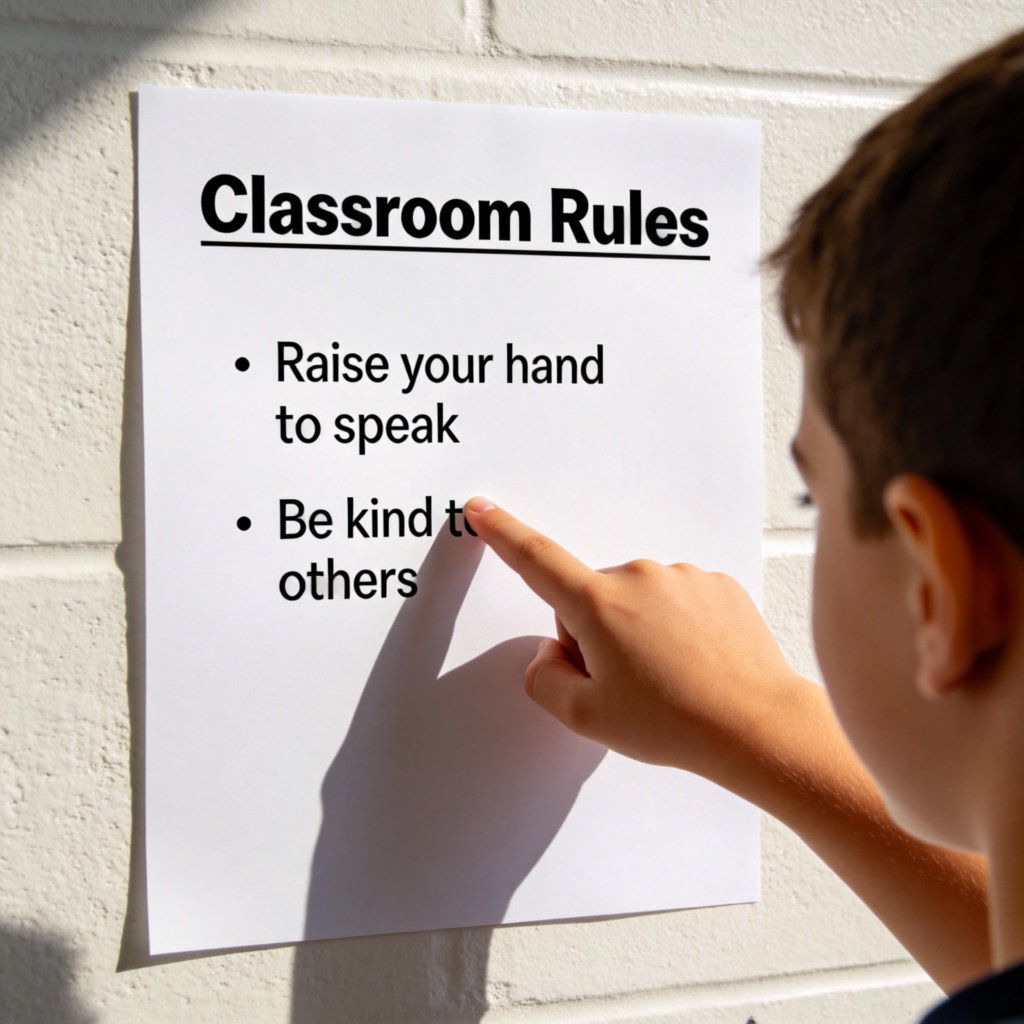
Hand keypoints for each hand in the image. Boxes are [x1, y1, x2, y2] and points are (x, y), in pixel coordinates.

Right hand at [463, 497, 800, 779]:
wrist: (756, 725)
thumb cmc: (674, 723)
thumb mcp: (586, 716)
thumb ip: (543, 679)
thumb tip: (549, 654)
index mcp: (599, 606)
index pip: (537, 561)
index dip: (504, 534)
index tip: (483, 508)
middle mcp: (639, 577)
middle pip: (591, 600)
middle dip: (595, 637)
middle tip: (627, 685)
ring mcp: (681, 578)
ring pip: (635, 600)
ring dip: (639, 632)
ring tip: (669, 679)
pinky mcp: (716, 585)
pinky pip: (676, 600)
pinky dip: (677, 627)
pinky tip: (694, 663)